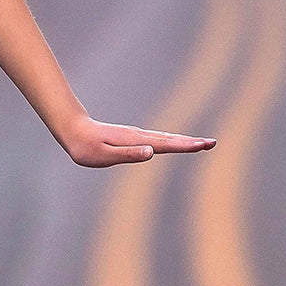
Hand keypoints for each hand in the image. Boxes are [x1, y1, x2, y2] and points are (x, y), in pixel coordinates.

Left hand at [60, 114, 215, 167]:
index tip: (202, 145)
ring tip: (203, 144)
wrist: (73, 131)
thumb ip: (128, 154)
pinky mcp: (134, 138)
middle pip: (171, 139)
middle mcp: (139, 136)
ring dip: (185, 141)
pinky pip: (158, 140)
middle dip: (192, 142)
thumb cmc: (86, 147)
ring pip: (166, 138)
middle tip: (212, 143)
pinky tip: (178, 143)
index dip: (184, 146)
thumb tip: (151, 152)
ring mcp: (138, 136)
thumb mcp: (104, 154)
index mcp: (135, 141)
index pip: (165, 144)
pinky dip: (173, 141)